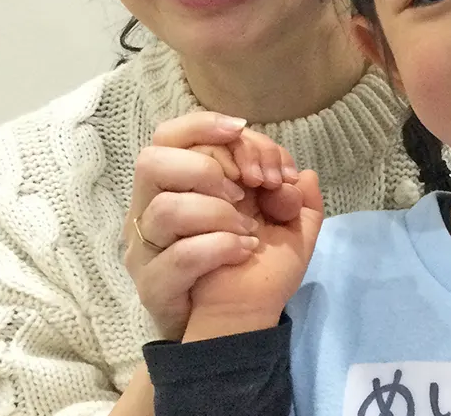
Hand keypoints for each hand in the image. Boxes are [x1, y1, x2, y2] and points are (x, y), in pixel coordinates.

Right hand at [124, 112, 301, 340]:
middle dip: (208, 165)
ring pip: (166, 209)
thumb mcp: (285, 231)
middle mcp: (150, 209)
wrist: (230, 325)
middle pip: (152, 160)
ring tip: (248, 227)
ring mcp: (147, 248)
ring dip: (218, 211)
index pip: (170, 135)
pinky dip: (220, 247)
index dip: (205, 126)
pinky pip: (179, 256)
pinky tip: (245, 250)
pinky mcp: (153, 285)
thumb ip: (295, 200)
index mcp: (177, 185)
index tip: (244, 135)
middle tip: (249, 186)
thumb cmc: (250, 268)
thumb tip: (303, 176)